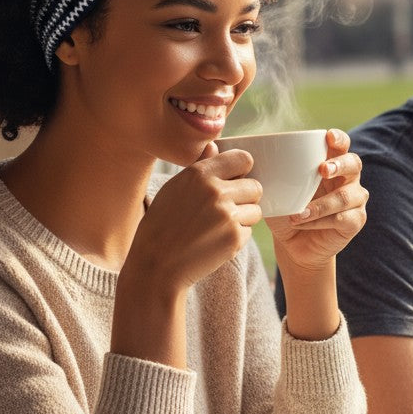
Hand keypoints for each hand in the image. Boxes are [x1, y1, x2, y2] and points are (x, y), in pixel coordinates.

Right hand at [112, 143, 260, 366]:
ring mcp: (227, 214)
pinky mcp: (234, 237)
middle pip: (256, 186)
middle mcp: (216, 191)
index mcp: (200, 174)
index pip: (245, 158)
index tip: (236, 180)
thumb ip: (199, 167)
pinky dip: (237, 237)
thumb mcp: (174, 189)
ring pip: (256, 210)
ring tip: (217, 227)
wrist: (156, 266)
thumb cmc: (162, 226)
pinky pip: (249, 231)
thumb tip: (215, 147)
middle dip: (246, 198)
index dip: (243, 170)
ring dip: (243, 219)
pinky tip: (215, 241)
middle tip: (226, 210)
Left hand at [270, 128, 368, 276]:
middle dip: (339, 164)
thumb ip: (269, 172)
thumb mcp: (276, 189)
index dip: (338, 138)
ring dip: (322, 204)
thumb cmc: (286, 209)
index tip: (328, 137)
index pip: (341, 144)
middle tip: (322, 169)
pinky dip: (322, 220)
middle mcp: (347, 178)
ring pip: (347, 196)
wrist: (292, 244)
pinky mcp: (355, 221)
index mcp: (331, 163)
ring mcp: (355, 200)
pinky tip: (305, 222)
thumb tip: (244, 156)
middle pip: (354, 163)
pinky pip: (343, 218)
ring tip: (299, 212)